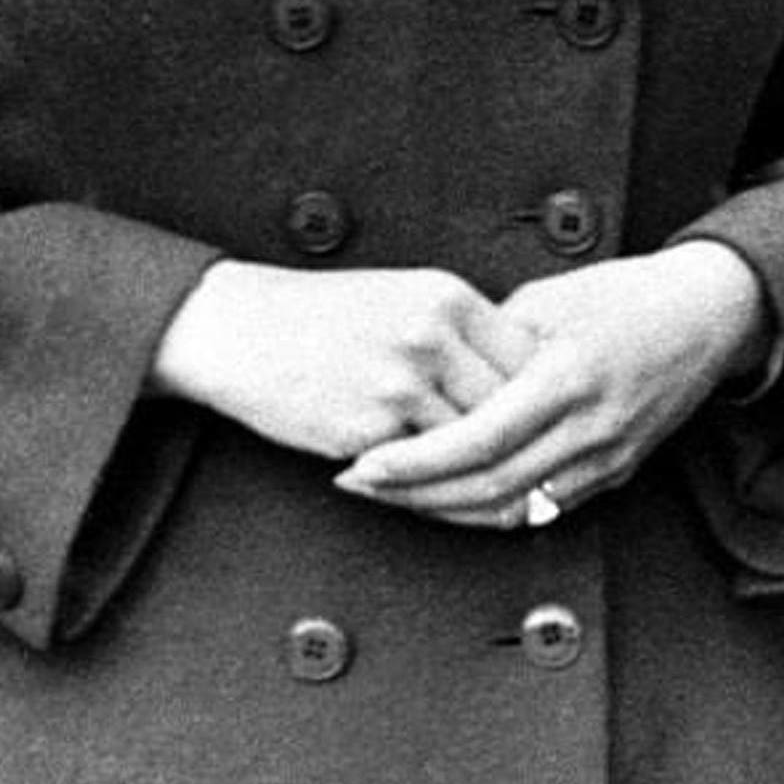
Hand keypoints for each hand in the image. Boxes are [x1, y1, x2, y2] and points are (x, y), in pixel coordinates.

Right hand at [147, 262, 537, 463]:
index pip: (528, 354)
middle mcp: (431, 336)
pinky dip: (433, 485)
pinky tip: (434, 488)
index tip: (544, 416)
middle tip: (531, 462)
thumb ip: (459, 329)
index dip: (541, 392)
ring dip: (480, 471)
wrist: (239, 329)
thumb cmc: (320, 315)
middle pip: (511, 405)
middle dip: (521, 438)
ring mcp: (401, 385)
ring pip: (474, 446)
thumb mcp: (402, 296)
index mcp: (447, 297)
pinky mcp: (369, 432)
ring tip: (492, 488)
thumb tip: (521, 371)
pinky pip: (424, 472)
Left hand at [334, 243, 772, 533]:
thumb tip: (434, 366)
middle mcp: (589, 428)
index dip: (415, 460)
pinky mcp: (616, 471)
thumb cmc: (629, 295)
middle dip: (414, 494)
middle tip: (360, 485)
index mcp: (567, 377)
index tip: (365, 462)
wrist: (709, 314)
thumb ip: (491, 339)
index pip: (478, 440)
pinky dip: (492, 510)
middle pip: (488, 487)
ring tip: (395, 495)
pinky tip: (452, 498)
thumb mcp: (551, 299)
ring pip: (514, 509)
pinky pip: (544, 508)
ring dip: (447, 510)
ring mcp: (606, 458)